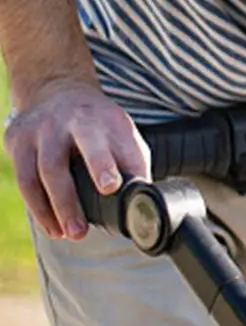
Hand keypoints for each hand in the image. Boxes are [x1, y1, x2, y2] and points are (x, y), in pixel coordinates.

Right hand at [3, 79, 149, 240]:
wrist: (57, 92)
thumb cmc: (99, 127)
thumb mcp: (122, 135)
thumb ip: (134, 163)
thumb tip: (146, 199)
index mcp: (107, 118)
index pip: (112, 139)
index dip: (108, 162)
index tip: (112, 186)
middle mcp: (75, 119)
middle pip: (79, 145)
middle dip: (86, 173)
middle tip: (95, 205)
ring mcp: (44, 128)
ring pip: (46, 169)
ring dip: (60, 206)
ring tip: (74, 233)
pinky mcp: (19, 139)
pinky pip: (25, 179)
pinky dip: (39, 208)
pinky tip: (53, 227)